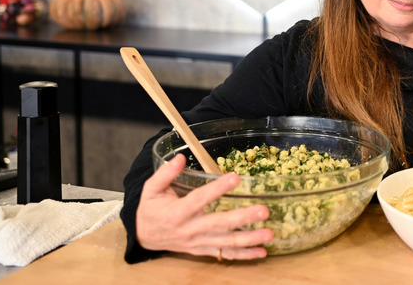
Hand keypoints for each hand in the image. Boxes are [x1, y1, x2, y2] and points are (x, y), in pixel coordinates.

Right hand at [135, 154, 273, 260]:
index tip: (235, 178)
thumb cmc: (150, 209)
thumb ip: (165, 173)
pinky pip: (225, 254)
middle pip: (219, 224)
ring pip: (226, 242)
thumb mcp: (151, 189)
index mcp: (177, 213)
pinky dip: (245, 255)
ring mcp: (198, 242)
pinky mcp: (203, 250)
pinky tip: (262, 252)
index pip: (199, 200)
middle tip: (264, 210)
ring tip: (269, 233)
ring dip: (250, 239)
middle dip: (243, 218)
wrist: (143, 237)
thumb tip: (180, 157)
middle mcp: (190, 229)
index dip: (217, 189)